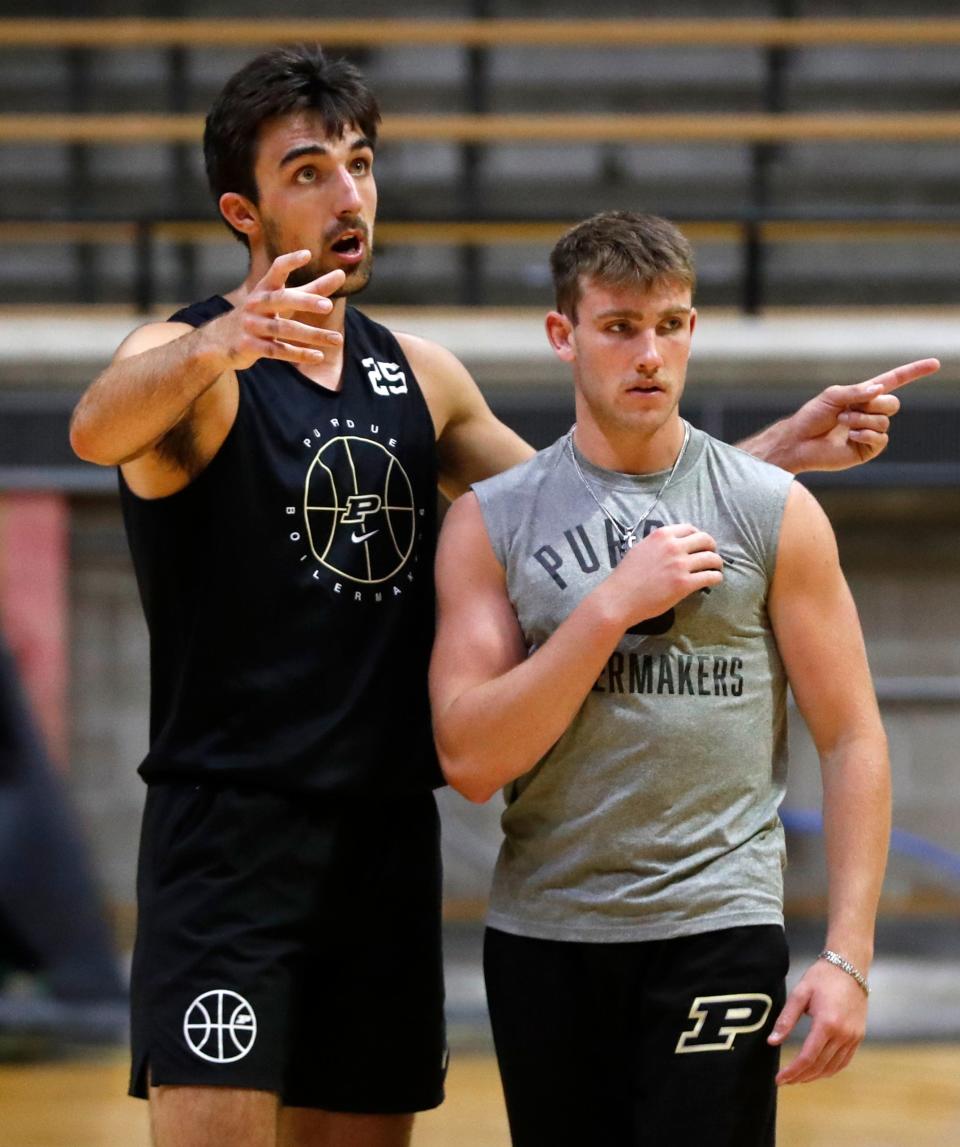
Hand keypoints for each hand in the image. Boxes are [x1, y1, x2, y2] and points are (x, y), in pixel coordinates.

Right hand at [206, 251, 346, 372]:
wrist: (219, 340)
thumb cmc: (261, 314)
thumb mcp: (283, 300)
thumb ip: (313, 289)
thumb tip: (342, 274)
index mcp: (264, 289)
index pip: (276, 270)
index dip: (290, 261)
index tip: (307, 254)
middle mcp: (256, 304)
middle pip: (281, 300)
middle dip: (305, 301)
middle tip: (329, 305)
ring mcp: (251, 326)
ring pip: (283, 329)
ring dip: (312, 335)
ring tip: (337, 339)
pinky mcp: (249, 347)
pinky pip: (277, 351)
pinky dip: (298, 354)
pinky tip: (318, 356)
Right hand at [608, 523, 722, 625]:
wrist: (619, 598)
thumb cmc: (625, 576)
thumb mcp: (640, 549)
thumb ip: (657, 544)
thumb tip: (672, 545)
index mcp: (661, 535)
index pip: (689, 528)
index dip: (698, 536)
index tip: (700, 544)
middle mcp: (673, 546)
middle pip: (705, 540)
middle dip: (712, 547)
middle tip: (712, 556)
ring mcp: (680, 565)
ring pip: (711, 558)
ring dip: (717, 563)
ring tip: (716, 569)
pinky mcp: (684, 584)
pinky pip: (710, 577)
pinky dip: (716, 578)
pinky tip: (714, 580)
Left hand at [768, 958, 868, 1084]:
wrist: (849, 967)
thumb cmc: (822, 977)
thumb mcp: (799, 993)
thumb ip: (786, 1019)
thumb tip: (772, 1042)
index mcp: (827, 1024)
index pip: (808, 1057)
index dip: (792, 1071)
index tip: (779, 1079)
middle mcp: (843, 1034)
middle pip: (820, 1066)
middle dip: (801, 1077)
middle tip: (785, 1081)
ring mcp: (853, 1037)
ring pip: (833, 1067)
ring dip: (815, 1076)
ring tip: (798, 1078)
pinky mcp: (858, 1036)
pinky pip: (844, 1061)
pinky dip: (830, 1069)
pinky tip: (818, 1070)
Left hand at [770, 359, 939, 473]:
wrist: (798, 442)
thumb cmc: (811, 417)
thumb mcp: (833, 396)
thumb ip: (857, 391)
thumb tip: (879, 390)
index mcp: (864, 396)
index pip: (895, 381)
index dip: (914, 372)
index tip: (935, 364)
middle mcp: (870, 413)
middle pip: (893, 404)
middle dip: (873, 405)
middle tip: (848, 409)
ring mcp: (870, 432)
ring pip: (884, 422)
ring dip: (861, 420)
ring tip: (842, 422)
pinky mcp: (867, 450)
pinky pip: (880, 439)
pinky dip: (865, 434)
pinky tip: (850, 436)